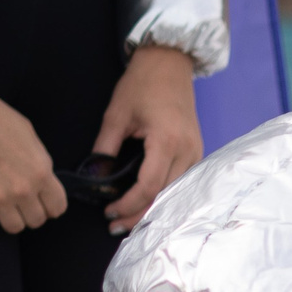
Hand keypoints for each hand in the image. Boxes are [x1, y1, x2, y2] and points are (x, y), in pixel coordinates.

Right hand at [0, 51, 67, 231]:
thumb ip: (39, 164)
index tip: (41, 201)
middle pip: (36, 220)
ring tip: (1, 199)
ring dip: (10, 215)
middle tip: (18, 199)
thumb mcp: (28, 137)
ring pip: (14, 227)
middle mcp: (22, 189)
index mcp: (41, 172)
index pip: (57, 207)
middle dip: (29, 211)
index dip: (49, 205)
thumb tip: (44, 182)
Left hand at [93, 46, 202, 231]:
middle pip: (166, 197)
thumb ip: (105, 148)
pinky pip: (182, 184)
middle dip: (141, 215)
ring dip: (154, 209)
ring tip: (131, 221)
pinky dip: (165, 197)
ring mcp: (196, 154)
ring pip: (177, 194)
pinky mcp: (196, 154)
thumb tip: (96, 178)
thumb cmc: (142, 84)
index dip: (129, 204)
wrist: (169, 64)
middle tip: (116, 227)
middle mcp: (187, 152)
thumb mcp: (116, 114)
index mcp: (167, 141)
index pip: (149, 186)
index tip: (109, 212)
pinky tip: (149, 204)